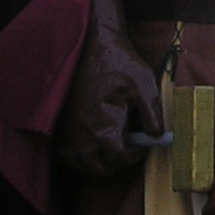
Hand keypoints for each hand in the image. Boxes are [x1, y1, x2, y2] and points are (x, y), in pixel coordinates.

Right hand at [54, 0, 164, 180]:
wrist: (88, 43)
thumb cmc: (117, 62)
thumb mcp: (144, 85)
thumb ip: (153, 114)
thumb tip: (158, 136)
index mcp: (104, 129)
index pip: (120, 160)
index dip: (135, 156)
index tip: (141, 146)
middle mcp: (81, 137)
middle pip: (99, 170)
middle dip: (116, 165)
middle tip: (127, 152)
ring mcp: (66, 134)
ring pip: (81, 165)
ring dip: (97, 163)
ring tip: (110, 147)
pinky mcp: (57, 127)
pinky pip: (67, 154)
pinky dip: (80, 155)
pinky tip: (92, 140)